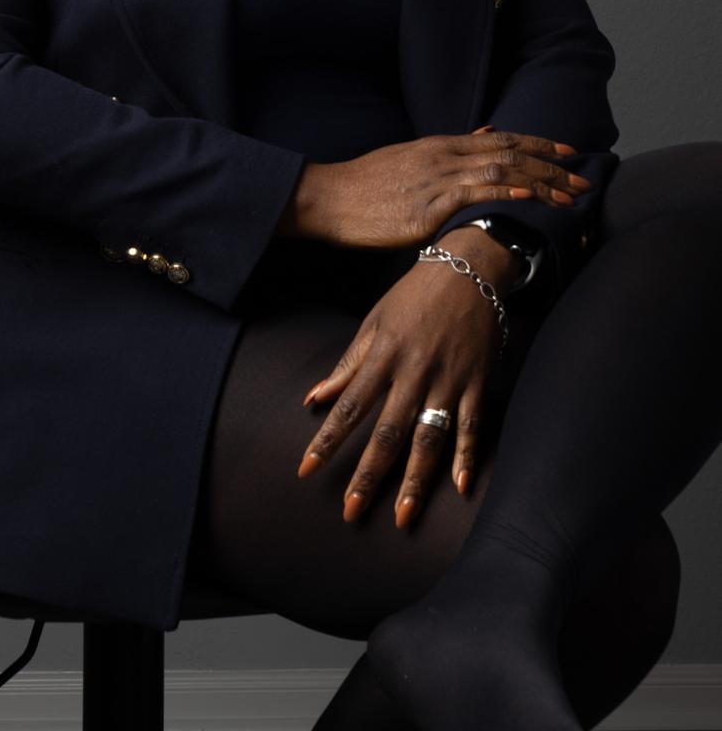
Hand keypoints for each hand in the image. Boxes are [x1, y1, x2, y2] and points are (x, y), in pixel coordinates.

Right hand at [295, 125, 586, 248]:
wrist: (329, 197)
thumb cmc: (367, 184)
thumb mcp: (411, 157)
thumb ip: (452, 148)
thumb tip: (488, 132)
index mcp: (443, 145)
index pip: (504, 139)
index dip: (541, 144)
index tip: (571, 152)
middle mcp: (445, 155)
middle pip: (511, 154)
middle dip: (552, 167)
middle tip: (585, 180)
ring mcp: (437, 179)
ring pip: (500, 172)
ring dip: (540, 184)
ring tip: (570, 197)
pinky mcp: (427, 205)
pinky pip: (472, 194)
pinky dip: (503, 191)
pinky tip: (526, 196)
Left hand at [296, 234, 505, 527]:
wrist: (469, 267)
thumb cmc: (414, 295)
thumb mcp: (374, 322)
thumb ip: (348, 364)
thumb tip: (314, 398)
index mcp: (383, 356)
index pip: (349, 406)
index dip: (327, 440)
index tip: (307, 469)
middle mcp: (413, 372)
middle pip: (387, 432)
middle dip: (367, 475)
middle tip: (350, 512)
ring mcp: (448, 379)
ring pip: (428, 437)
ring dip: (414, 480)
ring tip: (401, 516)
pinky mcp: (477, 381)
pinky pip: (471, 424)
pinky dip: (466, 455)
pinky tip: (459, 486)